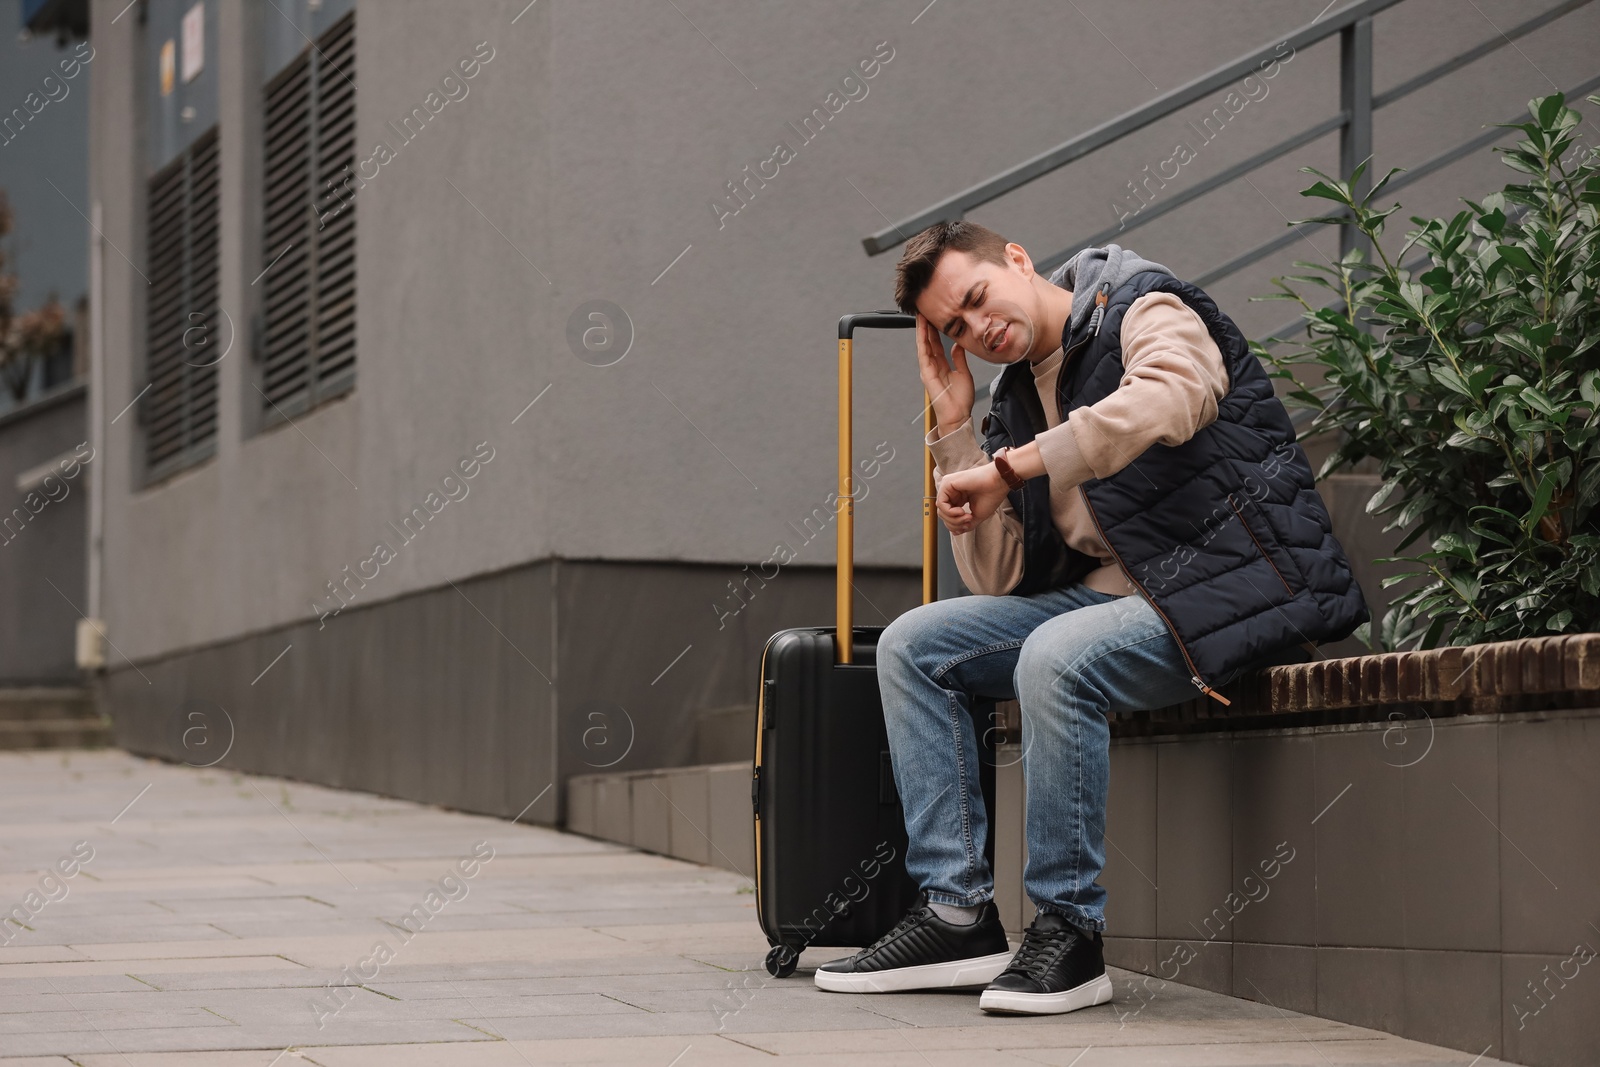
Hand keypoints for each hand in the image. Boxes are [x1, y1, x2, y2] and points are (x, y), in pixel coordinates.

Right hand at [915, 314, 973, 438]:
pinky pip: (924, 354)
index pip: (937, 345)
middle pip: (928, 342)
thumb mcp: (964, 373)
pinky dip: (922, 342)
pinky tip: (922, 331)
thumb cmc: (961, 399)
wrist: (958, 414)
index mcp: (942, 366)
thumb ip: (959, 358)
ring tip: (921, 316)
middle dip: (926, 327)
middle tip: (925, 312)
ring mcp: (928, 370)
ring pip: (924, 346)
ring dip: (922, 331)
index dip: (935, 331)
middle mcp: (933, 366)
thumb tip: (958, 345)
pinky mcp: (927, 374)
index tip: (935, 318)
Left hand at [936, 463, 1008, 534]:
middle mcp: (952, 492)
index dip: (956, 526)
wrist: (999, 483)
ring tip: (967, 517)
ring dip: (953, 519)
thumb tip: (955, 532)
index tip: (968, 525)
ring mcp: (948, 487)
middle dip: (954, 524)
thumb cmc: (991, 495)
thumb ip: (965, 524)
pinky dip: (950, 512)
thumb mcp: (976, 515)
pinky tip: (961, 511)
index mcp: (958, 498)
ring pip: (941, 510)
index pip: (949, 516)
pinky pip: (941, 503)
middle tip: (968, 522)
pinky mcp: (947, 483)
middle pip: (943, 515)